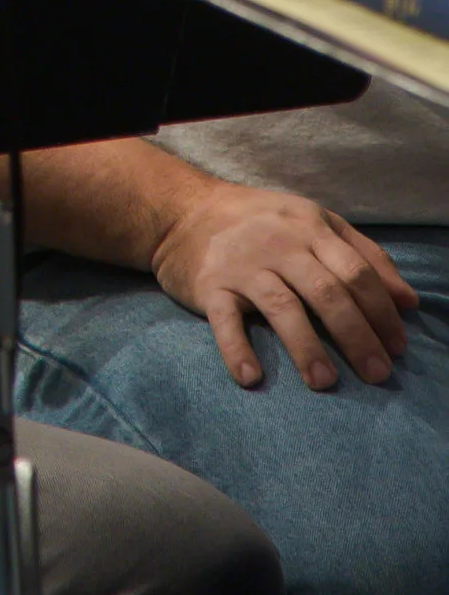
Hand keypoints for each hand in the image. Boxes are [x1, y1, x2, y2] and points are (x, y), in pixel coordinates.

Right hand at [150, 186, 416, 389]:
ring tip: (325, 383)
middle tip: (377, 374)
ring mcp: (243, 265)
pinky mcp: (210, 285)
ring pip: (282, 307)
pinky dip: (237, 348)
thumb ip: (364, 256)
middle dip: (356, 336)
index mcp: (310, 228)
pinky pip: (225, 319)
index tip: (398, 347)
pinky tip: (251, 377)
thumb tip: (409, 302)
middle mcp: (279, 243)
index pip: (355, 271)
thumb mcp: (316, 223)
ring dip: (307, 348)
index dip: (382, 311)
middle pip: (326, 292)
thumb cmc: (262, 222)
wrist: (185, 211)